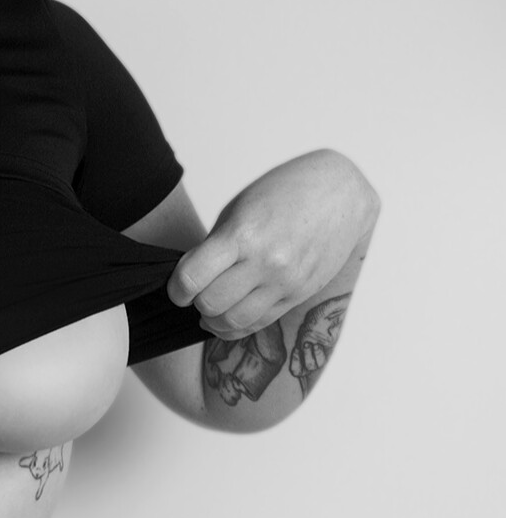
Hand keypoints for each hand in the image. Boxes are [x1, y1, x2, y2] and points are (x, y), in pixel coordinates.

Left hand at [167, 149, 379, 339]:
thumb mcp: (240, 208)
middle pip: (211, 304)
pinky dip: (238, 325)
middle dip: (195, 302)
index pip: (192, 278)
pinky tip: (230, 314)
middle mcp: (266, 262)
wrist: (340, 193)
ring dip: (214, 320)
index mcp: (243, 234)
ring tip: (210, 307)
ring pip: (234, 322)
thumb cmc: (285, 192)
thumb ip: (215, 245)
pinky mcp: (299, 294)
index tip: (176, 288)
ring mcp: (286, 282)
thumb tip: (191, 278)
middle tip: (194, 294)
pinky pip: (259, 323)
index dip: (175, 288)